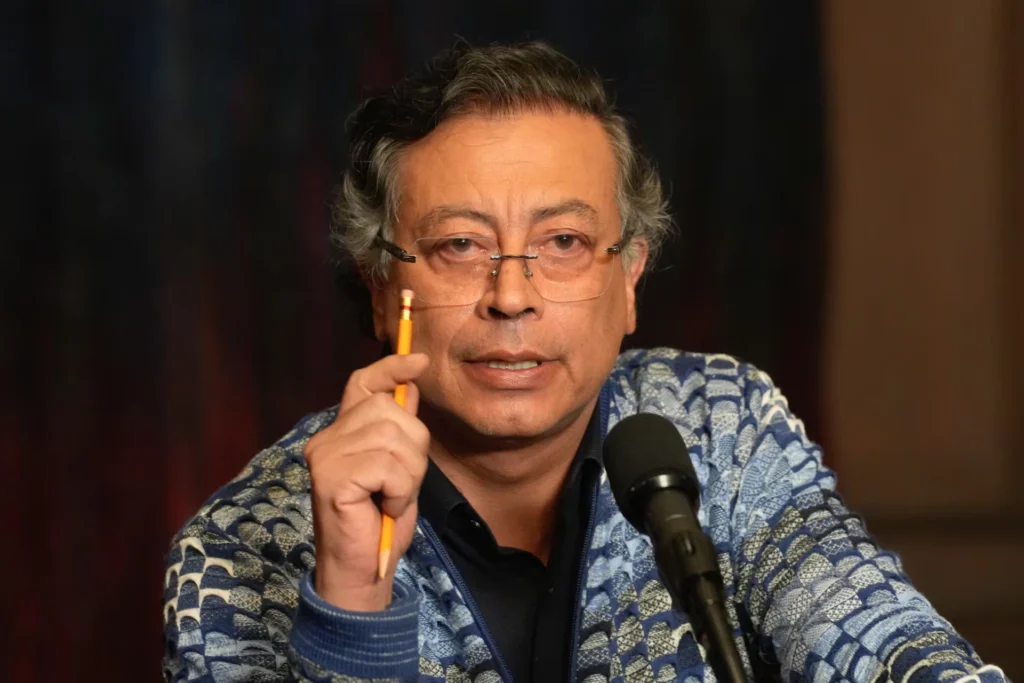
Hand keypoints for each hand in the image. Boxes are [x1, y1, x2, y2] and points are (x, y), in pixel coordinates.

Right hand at [304, 353, 430, 611]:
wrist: (362, 570)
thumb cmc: (380, 522)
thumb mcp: (400, 469)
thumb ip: (400, 431)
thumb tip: (410, 387)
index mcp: (343, 432)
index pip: (362, 383)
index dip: (391, 367)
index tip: (419, 362)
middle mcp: (328, 438)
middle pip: (391, 411)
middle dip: (414, 448)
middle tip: (400, 484)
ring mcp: (325, 455)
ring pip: (394, 437)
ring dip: (408, 474)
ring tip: (391, 497)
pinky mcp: (331, 476)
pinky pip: (387, 465)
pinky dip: (400, 489)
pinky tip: (385, 506)